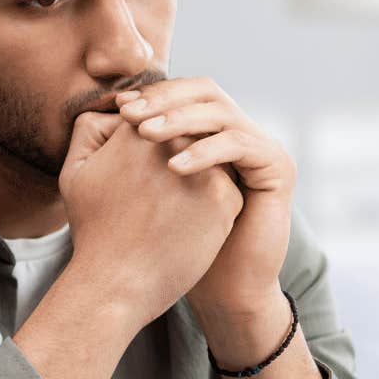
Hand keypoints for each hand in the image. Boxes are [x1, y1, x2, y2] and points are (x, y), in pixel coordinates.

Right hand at [58, 107, 245, 326]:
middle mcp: (176, 141)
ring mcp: (205, 168)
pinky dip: (213, 207)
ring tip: (175, 211)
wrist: (118, 282)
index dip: (153, 146)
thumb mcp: (75, 172)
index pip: (161, 119)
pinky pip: (228, 190)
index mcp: (139, 129)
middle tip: (161, 197)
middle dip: (180, 160)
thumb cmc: (94, 231)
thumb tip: (119, 107)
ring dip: (202, 179)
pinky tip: (190, 227)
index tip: (144, 177)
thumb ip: (90, 129)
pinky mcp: (226, 197)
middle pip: (189, 138)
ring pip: (212, 161)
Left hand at [113, 77, 296, 319]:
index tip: (117, 106)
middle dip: (165, 100)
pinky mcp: (278, 167)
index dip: (152, 95)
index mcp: (214, 133)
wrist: (222, 287)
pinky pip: (239, 145)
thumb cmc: (179, 245)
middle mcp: (240, 132)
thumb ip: (132, 152)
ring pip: (220, 113)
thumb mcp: (149, 190)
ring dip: (179, 119)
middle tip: (130, 114)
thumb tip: (100, 113)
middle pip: (205, 91)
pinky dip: (205, 151)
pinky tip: (173, 167)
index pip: (184, 93)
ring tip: (144, 134)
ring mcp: (261, 147)